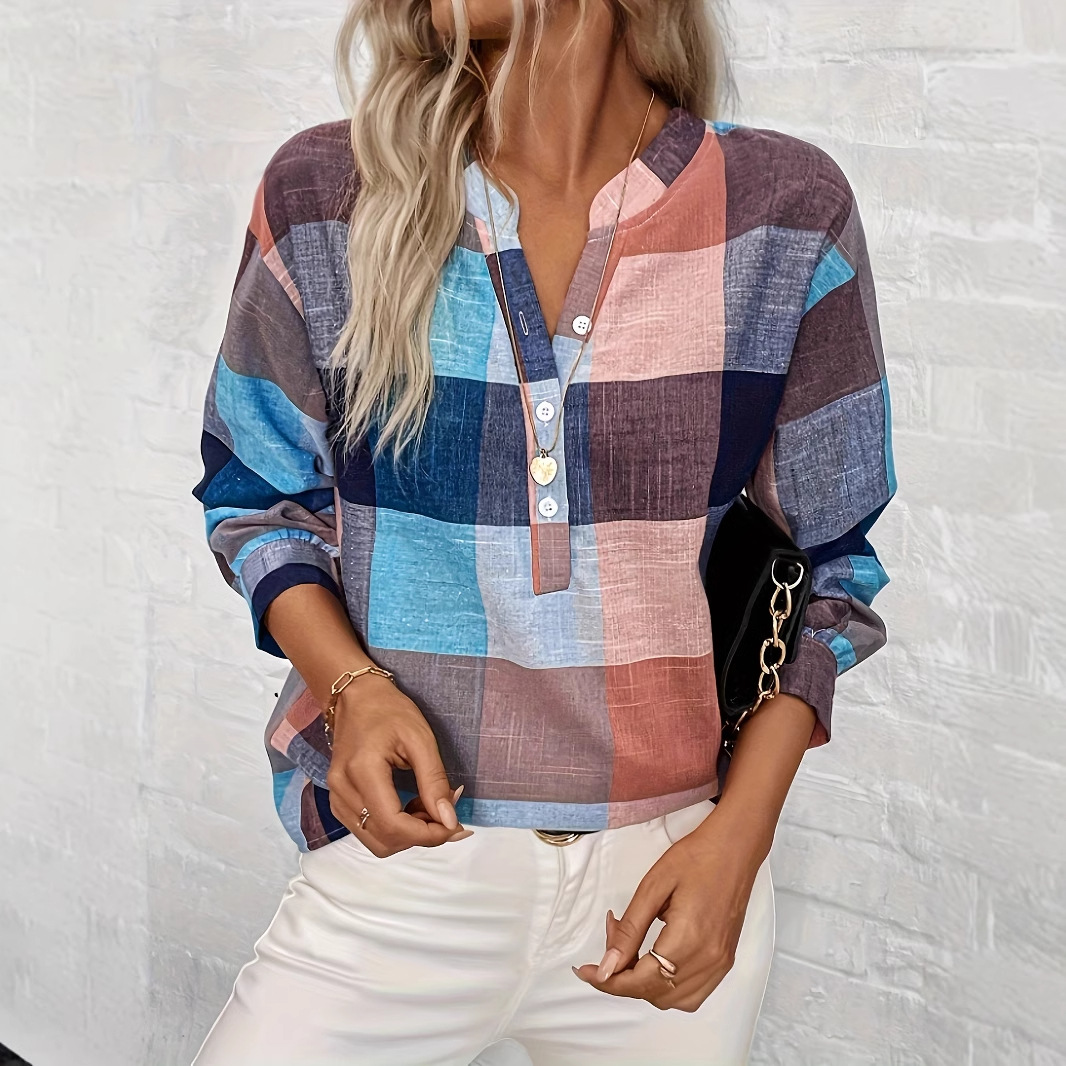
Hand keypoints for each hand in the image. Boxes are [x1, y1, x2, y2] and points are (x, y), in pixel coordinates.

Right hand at [325, 674, 472, 856]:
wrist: (356, 697)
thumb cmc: (389, 711)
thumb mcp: (421, 739)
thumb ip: (434, 782)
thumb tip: (449, 821)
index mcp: (362, 771)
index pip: (394, 825)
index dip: (428, 835)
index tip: (455, 826)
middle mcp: (342, 790)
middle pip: (384, 840)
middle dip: (421, 835)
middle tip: (444, 811)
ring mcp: (336, 797)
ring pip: (376, 841)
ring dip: (408, 834)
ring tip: (426, 804)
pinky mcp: (338, 801)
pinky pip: (367, 831)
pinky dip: (393, 828)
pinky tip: (408, 806)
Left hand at [571, 805, 768, 1011]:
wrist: (734, 848)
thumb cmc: (696, 858)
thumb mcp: (653, 887)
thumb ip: (629, 931)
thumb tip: (607, 966)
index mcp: (688, 939)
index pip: (640, 980)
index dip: (608, 980)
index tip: (587, 971)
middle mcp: (707, 959)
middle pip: (654, 993)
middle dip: (622, 977)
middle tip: (610, 945)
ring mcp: (719, 963)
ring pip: (672, 1000)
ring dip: (644, 985)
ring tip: (631, 952)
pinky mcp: (725, 961)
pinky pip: (692, 995)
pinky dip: (668, 989)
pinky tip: (656, 964)